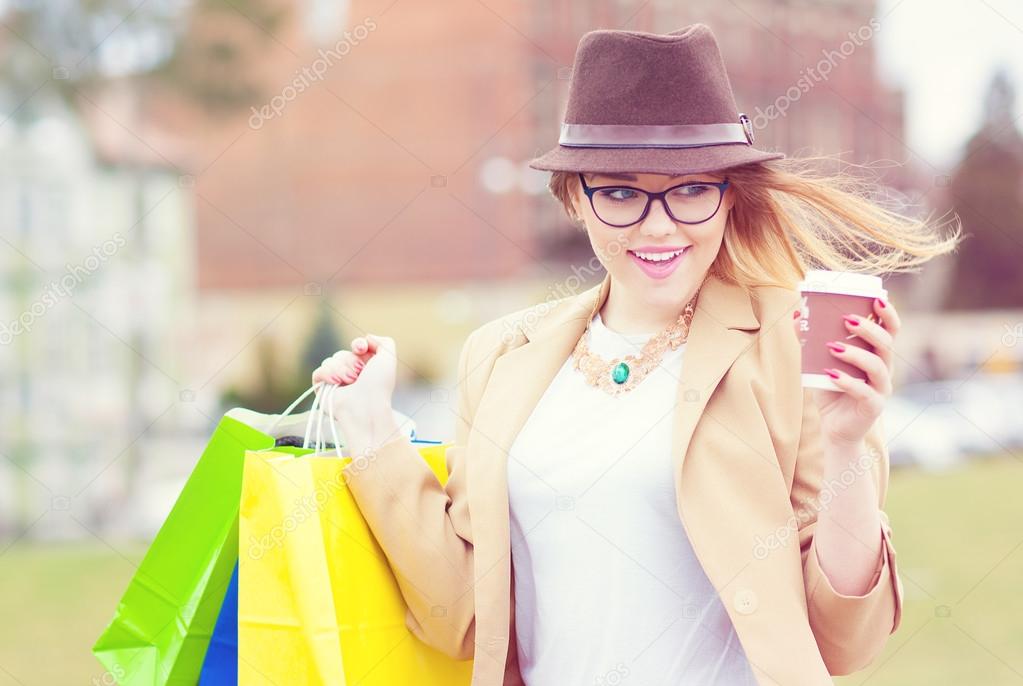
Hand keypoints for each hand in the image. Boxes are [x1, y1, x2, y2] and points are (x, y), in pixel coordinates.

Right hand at [311, 334, 397, 425]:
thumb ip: (384, 342)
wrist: (366, 407)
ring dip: (342, 369)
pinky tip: (337, 383)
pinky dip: (328, 375)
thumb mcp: (388, 358)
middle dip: (352, 361)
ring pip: (330, 360)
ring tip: (350, 382)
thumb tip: (365, 338)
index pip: (356, 347)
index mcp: (366, 368)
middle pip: (343, 353)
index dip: (358, 344)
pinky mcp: (322, 389)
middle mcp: (351, 375)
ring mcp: (336, 382)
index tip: (360, 349)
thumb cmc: (378, 385)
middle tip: (359, 375)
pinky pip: (318, 372)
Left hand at [793, 297, 900, 446]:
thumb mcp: (819, 363)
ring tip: (832, 347)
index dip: (888, 315)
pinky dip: (847, 382)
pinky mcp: (873, 407)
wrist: (834, 428)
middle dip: (869, 329)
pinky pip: (864, 392)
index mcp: (877, 355)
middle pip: (886, 344)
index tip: (877, 298)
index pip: (890, 331)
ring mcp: (881, 389)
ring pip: (876, 366)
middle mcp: (884, 369)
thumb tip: (797, 316)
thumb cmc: (831, 391)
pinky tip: (831, 375)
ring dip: (855, 354)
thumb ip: (811, 341)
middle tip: (847, 319)